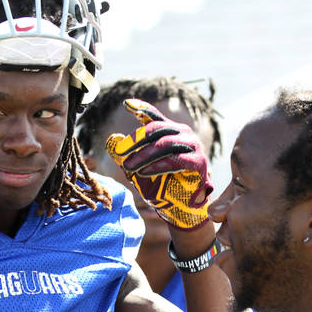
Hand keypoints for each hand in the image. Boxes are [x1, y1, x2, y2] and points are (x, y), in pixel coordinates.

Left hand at [105, 98, 213, 229]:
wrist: (182, 207)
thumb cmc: (162, 185)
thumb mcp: (139, 169)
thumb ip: (127, 155)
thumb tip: (112, 140)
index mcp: (170, 131)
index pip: (154, 117)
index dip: (142, 108)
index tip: (126, 104)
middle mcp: (183, 134)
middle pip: (156, 129)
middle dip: (135, 140)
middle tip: (120, 152)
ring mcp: (193, 146)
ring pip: (164, 144)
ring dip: (143, 155)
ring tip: (129, 167)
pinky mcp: (198, 162)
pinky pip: (175, 160)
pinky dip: (157, 165)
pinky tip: (144, 172)